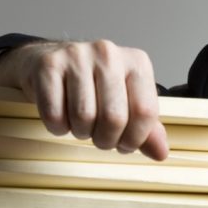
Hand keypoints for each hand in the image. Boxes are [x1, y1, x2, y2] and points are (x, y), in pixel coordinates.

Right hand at [0, 39, 168, 159]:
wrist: (47, 62)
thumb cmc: (92, 86)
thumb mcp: (126, 103)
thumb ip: (146, 129)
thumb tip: (160, 153)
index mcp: (136, 62)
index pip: (145, 112)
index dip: (135, 139)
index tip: (124, 143)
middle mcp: (109, 54)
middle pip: (114, 118)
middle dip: (106, 140)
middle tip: (99, 138)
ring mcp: (77, 56)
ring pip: (84, 117)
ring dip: (80, 132)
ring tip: (80, 124)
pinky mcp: (48, 65)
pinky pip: (55, 114)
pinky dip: (57, 127)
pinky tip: (61, 117)